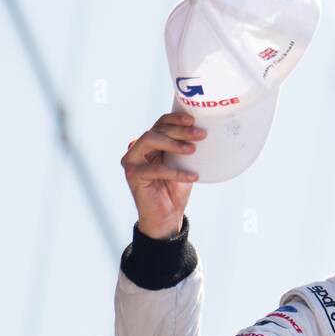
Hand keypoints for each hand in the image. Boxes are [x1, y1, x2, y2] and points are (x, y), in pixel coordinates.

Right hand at [121, 112, 205, 237]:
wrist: (168, 217)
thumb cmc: (176, 188)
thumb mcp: (183, 164)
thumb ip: (186, 148)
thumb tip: (202, 131)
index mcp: (151, 144)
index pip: (161, 123)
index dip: (175, 118)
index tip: (193, 120)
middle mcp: (137, 149)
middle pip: (156, 130)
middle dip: (179, 130)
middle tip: (200, 134)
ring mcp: (132, 161)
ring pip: (149, 140)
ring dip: (173, 143)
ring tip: (193, 150)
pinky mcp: (133, 176)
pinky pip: (155, 169)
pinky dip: (176, 172)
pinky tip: (192, 177)